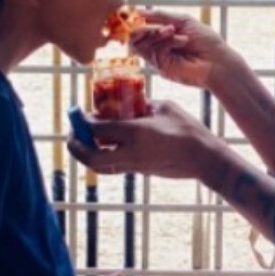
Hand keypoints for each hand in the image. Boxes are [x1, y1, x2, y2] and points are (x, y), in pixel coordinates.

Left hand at [69, 99, 215, 181]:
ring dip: (85, 154)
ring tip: (82, 141)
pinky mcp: (138, 172)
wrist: (203, 159)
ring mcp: (133, 165)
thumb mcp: (164, 108)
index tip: (78, 113)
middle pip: (90, 156)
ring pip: (98, 166)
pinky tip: (104, 146)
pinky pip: (111, 167)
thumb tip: (131, 104)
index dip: (83, 121)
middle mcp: (130, 152)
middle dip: (75, 145)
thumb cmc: (188, 129)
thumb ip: (144, 106)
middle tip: (71, 133)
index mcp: (135, 133)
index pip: (97, 129)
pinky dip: (101, 158)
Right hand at [126, 10, 248, 92]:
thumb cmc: (205, 40)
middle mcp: (157, 46)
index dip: (136, 21)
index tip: (137, 14)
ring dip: (155, 33)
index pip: (139, 27)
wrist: (217, 60)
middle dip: (143, 28)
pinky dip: (166, 42)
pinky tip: (181, 40)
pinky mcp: (161, 67)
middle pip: (134, 37)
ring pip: (140, 44)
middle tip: (155, 24)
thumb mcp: (183, 21)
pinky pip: (154, 51)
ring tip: (173, 30)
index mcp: (162, 34)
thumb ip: (161, 16)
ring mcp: (158, 58)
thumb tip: (139, 11)